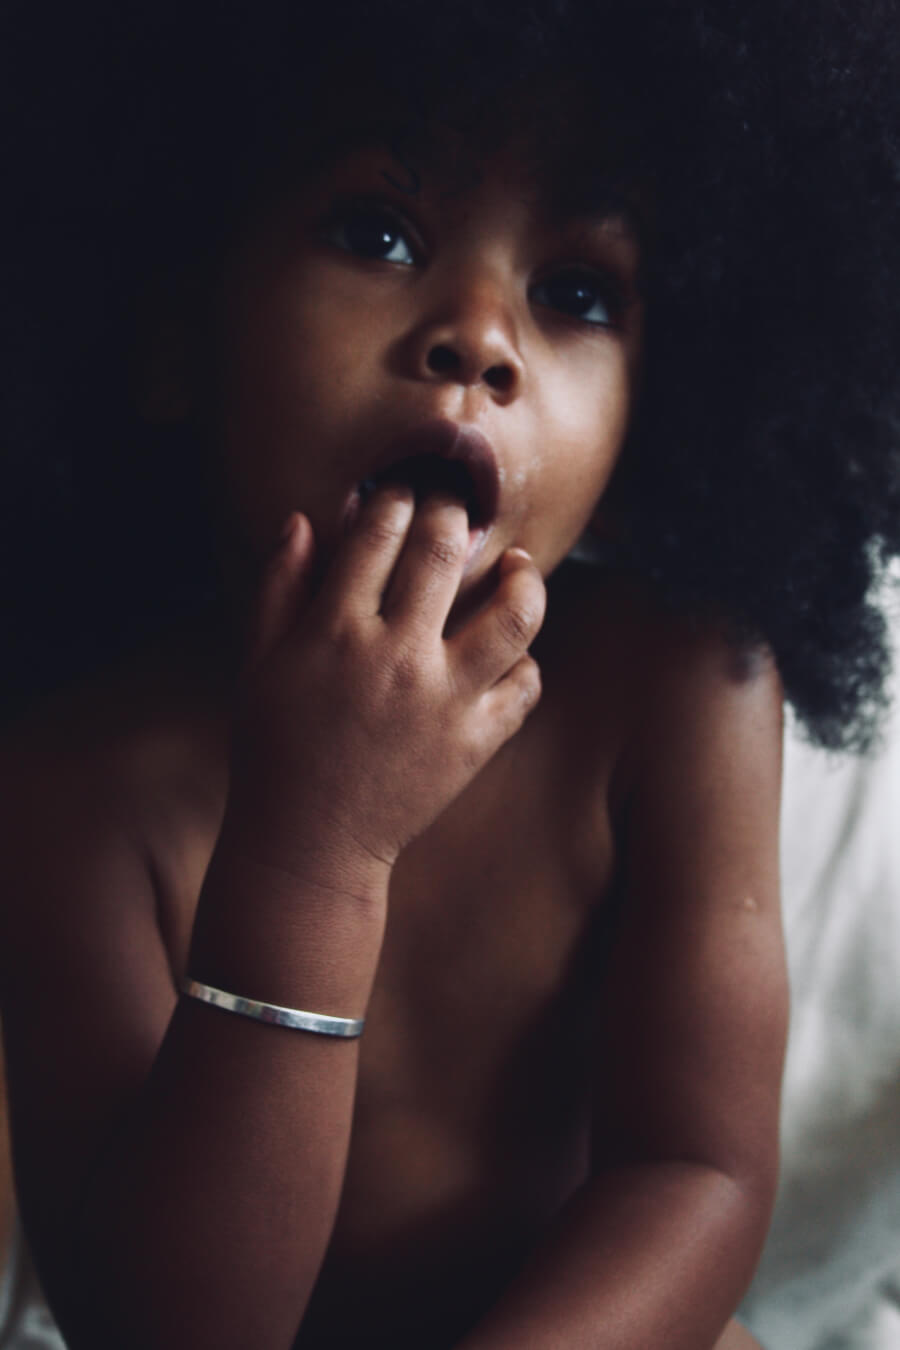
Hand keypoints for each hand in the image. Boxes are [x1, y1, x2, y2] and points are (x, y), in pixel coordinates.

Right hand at [227, 486, 544, 885]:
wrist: (309, 843)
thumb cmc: (275, 749)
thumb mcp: (259, 664)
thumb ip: (280, 588)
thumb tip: (305, 520)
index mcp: (334, 630)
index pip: (378, 531)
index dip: (395, 497)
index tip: (402, 493)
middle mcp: (394, 656)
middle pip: (444, 549)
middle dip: (452, 512)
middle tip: (454, 508)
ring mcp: (443, 700)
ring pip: (515, 612)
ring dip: (522, 577)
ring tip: (517, 566)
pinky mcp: (474, 743)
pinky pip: (526, 685)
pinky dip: (526, 663)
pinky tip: (510, 652)